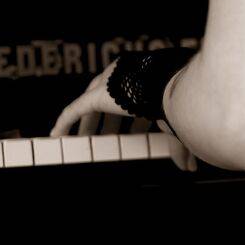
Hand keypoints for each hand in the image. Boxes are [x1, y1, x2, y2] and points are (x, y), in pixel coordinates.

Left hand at [49, 59, 197, 171]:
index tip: (133, 136)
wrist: (171, 89)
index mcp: (143, 82)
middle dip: (106, 123)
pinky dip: (65, 122)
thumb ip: (177, 147)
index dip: (133, 123)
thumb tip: (188, 167)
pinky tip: (56, 135)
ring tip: (82, 141)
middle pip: (109, 102)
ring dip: (87, 125)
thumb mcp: (175, 126)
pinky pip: (75, 109)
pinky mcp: (96, 95)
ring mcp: (107, 84)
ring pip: (90, 105)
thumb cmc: (178, 102)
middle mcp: (123, 77)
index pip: (134, 102)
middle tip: (103, 139)